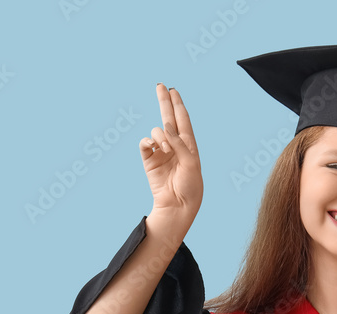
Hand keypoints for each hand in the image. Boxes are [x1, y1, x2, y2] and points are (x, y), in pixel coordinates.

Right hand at [139, 84, 203, 229]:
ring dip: (161, 136)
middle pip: (168, 118)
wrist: (177, 205)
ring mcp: (161, 152)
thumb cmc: (190, 186)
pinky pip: (145, 143)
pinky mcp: (149, 160)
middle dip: (164, 102)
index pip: (183, 120)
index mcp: (189, 145)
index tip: (173, 90)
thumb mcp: (191, 163)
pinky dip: (148, 142)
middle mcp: (174, 145)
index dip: (178, 105)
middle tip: (160, 85)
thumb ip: (179, 143)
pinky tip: (153, 146)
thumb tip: (166, 126)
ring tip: (166, 149)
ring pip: (156, 131)